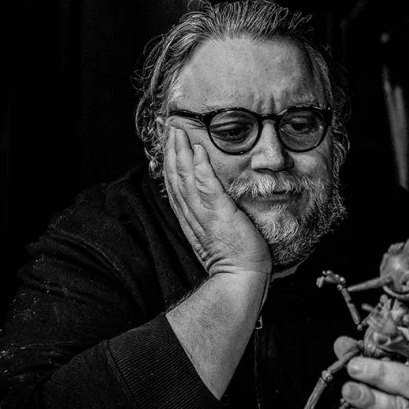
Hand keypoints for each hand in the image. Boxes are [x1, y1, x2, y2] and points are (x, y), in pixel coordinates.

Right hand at [163, 127, 270, 275]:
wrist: (240, 280)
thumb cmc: (235, 260)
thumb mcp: (217, 235)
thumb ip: (212, 217)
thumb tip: (214, 202)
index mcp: (191, 219)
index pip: (175, 185)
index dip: (170, 162)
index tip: (169, 142)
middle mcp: (193, 215)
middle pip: (175, 178)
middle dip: (170, 151)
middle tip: (168, 127)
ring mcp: (204, 214)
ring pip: (185, 179)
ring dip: (180, 153)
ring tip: (178, 131)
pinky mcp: (220, 215)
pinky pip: (207, 188)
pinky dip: (200, 168)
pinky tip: (197, 151)